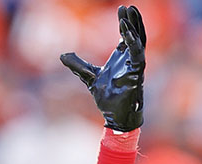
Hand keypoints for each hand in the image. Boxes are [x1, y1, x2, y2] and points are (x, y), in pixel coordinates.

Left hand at [60, 5, 145, 131]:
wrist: (114, 116)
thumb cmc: (108, 97)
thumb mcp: (88, 77)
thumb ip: (77, 65)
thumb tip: (62, 55)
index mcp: (122, 58)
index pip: (126, 35)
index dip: (124, 23)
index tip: (121, 9)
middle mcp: (131, 59)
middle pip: (136, 34)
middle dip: (133, 20)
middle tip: (129, 7)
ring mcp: (136, 65)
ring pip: (139, 40)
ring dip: (135, 26)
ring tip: (131, 12)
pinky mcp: (137, 72)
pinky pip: (137, 53)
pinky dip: (132, 41)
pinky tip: (127, 31)